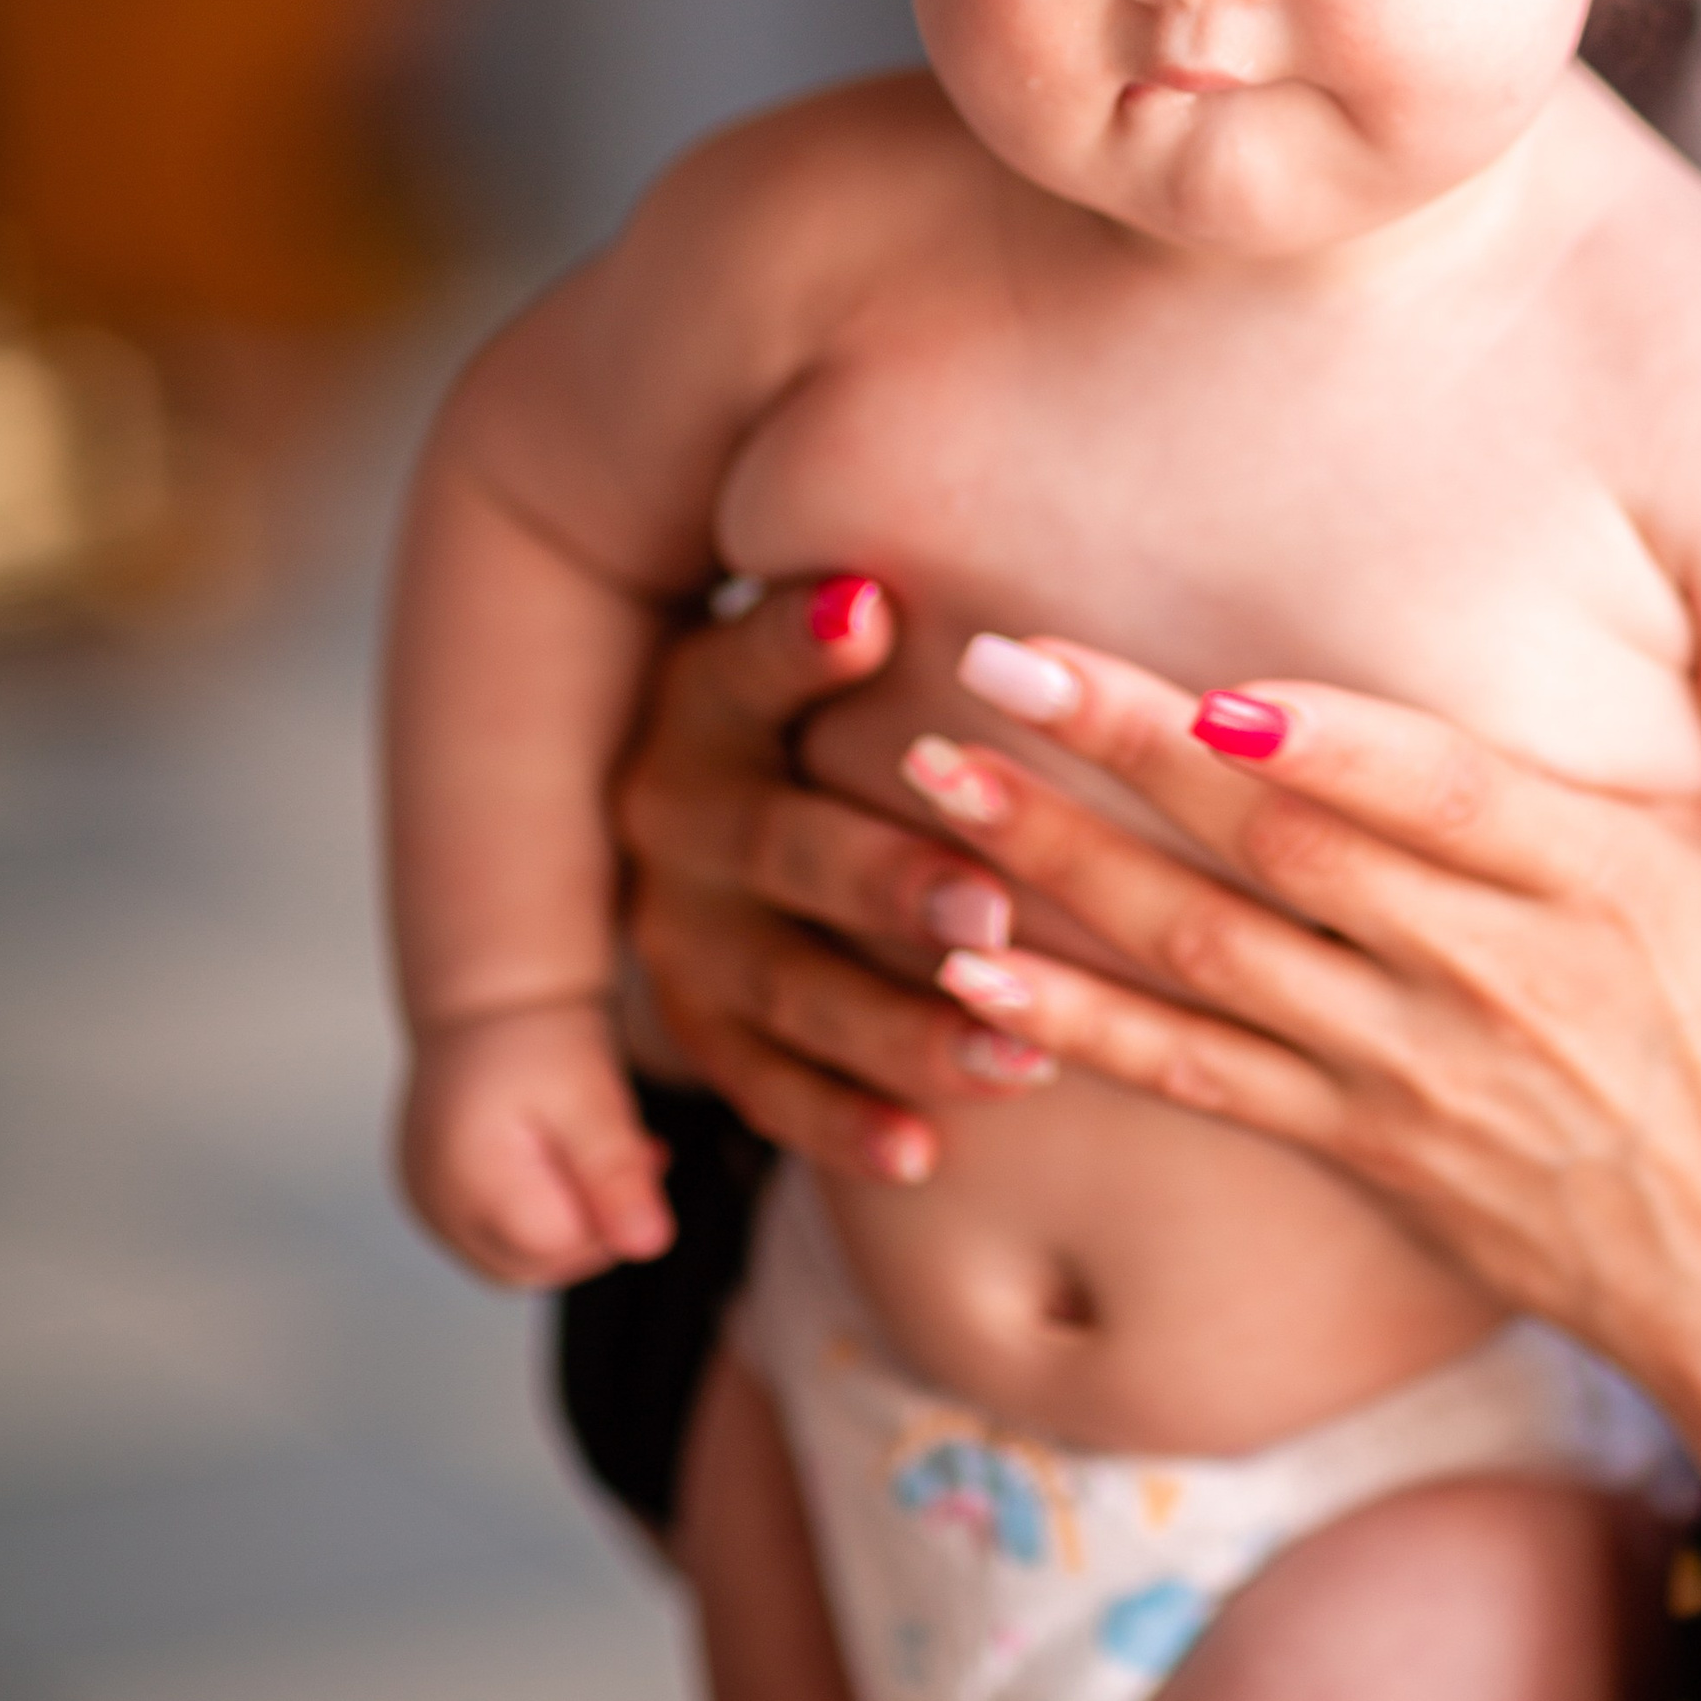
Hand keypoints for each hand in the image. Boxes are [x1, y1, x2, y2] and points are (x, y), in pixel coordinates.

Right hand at [399, 996, 673, 1286]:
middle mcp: (436, 1206)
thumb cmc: (538, 1033)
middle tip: (640, 1159)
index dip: (613, 1218)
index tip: (652, 1161)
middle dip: (596, 1223)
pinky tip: (569, 1158)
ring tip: (609, 1154)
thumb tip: (651, 1246)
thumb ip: (617, 1174)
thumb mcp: (591, 1096)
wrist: (488, 991)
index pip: (559, 1251)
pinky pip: (492, 1228)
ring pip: (515, 1253)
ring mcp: (427, 1203)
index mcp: (469, 1184)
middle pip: (535, 1263)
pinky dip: (538, 1206)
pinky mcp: (432, 1193)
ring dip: (571, 1216)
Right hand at [612, 577, 1061, 1184]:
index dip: (799, 640)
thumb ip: (880, 601)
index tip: (874, 610)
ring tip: (1022, 1059)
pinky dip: (844, 1122)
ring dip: (901, 1028)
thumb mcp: (840, 632)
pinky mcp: (696, 1025)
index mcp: (707, 696)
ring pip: (788, 985)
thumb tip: (952, 550)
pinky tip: (926, 1151)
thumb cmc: (844, 699)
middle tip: (994, 912)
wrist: (723, 805)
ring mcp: (681, 929)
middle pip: (781, 846)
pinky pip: (766, 1086)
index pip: (749, 660)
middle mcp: (678, 810)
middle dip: (888, 883)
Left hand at [900, 640, 1700, 1520]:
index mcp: (1600, 878)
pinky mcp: (1365, 1151)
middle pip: (1282, 854)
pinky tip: (969, 980)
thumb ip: (1683, 732)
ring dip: (1061, 871)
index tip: (1194, 675)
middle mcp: (1497, 975)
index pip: (1439, 792)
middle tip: (992, 661)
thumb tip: (1637, 562)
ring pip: (1208, 959)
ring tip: (933, 785)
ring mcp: (1416, 1072)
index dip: (1315, 738)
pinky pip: (1197, 1084)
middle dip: (1126, 752)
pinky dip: (1079, 1032)